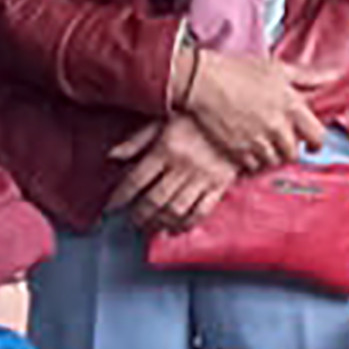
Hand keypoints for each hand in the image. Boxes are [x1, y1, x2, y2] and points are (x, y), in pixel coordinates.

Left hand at [112, 114, 237, 236]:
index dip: (120, 197)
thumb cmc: (194, 120)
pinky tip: (175, 229)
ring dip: (159, 223)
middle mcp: (183, 165)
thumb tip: (113, 157)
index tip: (112, 207)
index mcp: (166, 148)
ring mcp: (202, 177)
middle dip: (139, 216)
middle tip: (131, 221)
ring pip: (176, 209)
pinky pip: (201, 211)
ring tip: (150, 227)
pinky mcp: (219, 185)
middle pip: (154, 200)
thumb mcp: (161, 122)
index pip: (136, 180)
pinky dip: (187, 224)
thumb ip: (137, 140)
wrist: (236, 119)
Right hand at [183, 46, 326, 172]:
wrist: (202, 81)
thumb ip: (308, 77)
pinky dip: (252, 161)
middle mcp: (277, 126)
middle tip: (281, 143)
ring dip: (271, 156)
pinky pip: (253, 165)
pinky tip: (248, 149)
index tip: (311, 144)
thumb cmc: (240, 70)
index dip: (316, 142)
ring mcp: (257, 140)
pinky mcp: (237, 149)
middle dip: (289, 150)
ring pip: (273, 161)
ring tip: (263, 145)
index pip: (317, 135)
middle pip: (293, 153)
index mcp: (291, 105)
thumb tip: (335, 75)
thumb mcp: (278, 68)